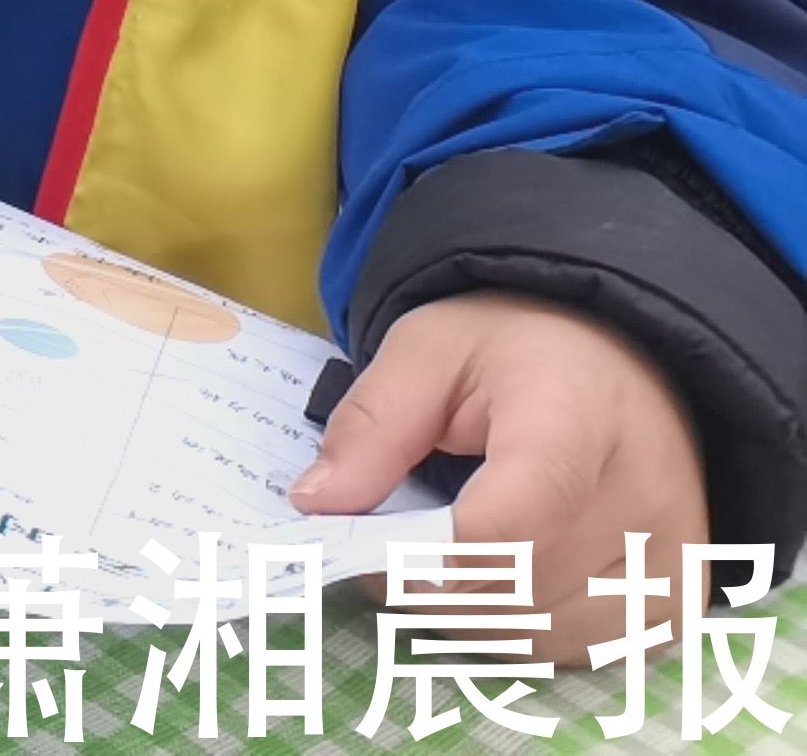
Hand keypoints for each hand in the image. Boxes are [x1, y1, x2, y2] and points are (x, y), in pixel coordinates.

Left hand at [297, 292, 707, 641]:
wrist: (625, 355)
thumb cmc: (519, 349)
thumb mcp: (426, 350)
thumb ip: (372, 424)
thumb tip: (317, 503)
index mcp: (575, 422)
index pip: (504, 530)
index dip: (419, 557)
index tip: (359, 543)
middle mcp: (643, 501)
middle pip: (516, 591)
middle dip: (427, 584)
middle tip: (387, 546)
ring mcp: (672, 557)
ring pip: (546, 634)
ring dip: (473, 612)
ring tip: (445, 555)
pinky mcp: (680, 596)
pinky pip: (586, 647)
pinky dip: (526, 627)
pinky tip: (502, 579)